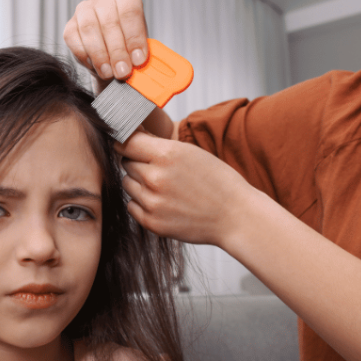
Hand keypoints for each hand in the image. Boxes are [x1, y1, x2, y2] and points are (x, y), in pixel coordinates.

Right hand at [63, 0, 147, 92]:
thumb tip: (137, 62)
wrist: (110, 54)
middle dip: (117, 51)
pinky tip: (96, 67)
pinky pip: (74, 40)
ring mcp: (83, 10)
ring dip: (100, 55)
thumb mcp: (139, 45)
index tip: (138, 59)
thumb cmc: (127, 45)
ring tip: (109, 73)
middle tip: (123, 71)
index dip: (134, 37)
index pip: (130, 12)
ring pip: (89, 29)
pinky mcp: (70, 27)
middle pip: (109, 22)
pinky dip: (86, 57)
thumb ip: (139, 51)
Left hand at [114, 131, 252, 246]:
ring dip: (140, 183)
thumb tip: (130, 138)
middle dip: (138, 162)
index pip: (125, 142)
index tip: (130, 144)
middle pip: (126, 162)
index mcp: (166, 154)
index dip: (127, 142)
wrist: (235, 216)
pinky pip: (131, 205)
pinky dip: (142, 202)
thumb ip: (159, 146)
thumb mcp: (191, 152)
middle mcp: (155, 178)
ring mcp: (152, 202)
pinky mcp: (151, 222)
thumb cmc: (217, 182)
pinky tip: (163, 202)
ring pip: (127, 184)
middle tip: (160, 169)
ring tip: (165, 187)